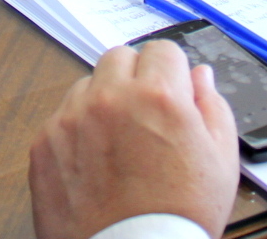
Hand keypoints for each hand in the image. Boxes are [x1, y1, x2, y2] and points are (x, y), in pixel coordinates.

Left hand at [30, 40, 238, 238]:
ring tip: (118, 144)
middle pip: (119, 58)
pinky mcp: (44, 143)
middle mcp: (110, 98)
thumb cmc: (178, 217)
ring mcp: (71, 119)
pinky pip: (61, 118)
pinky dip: (76, 132)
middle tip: (144, 116)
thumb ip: (212, 107)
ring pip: (87, 86)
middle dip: (134, 79)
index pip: (162, 50)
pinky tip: (94, 163)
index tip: (170, 92)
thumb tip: (200, 76)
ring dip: (103, 102)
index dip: (170, 73)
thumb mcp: (222, 160)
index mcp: (158, 95)